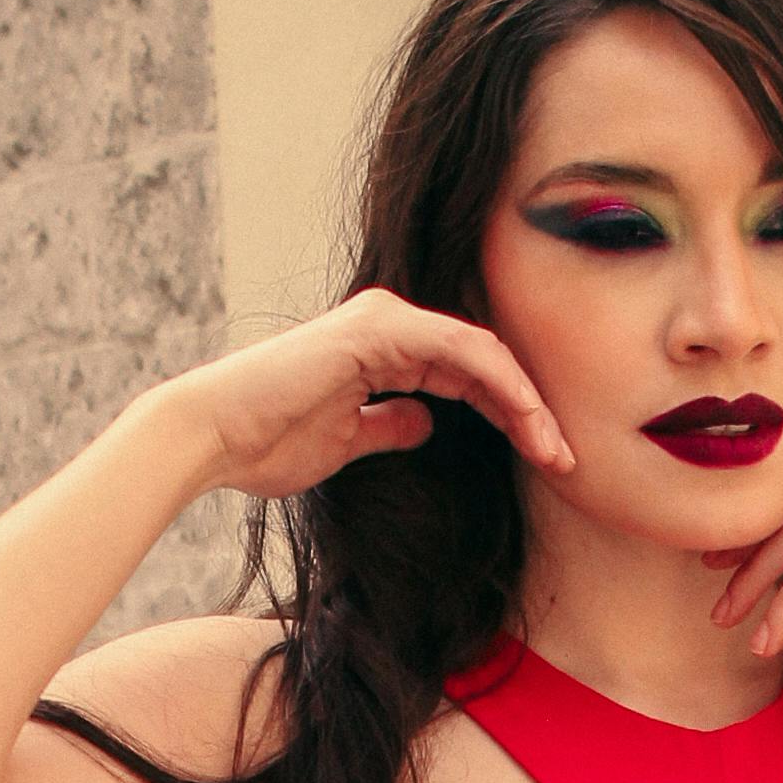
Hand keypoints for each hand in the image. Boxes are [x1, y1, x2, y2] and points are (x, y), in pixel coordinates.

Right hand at [170, 290, 576, 502]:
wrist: (214, 435)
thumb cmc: (267, 443)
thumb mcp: (347, 444)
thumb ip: (390, 427)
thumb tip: (427, 425)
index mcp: (384, 349)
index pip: (467, 377)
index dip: (510, 417)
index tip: (544, 462)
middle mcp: (390, 325)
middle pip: (484, 362)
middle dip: (531, 412)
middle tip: (568, 460)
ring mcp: (386, 320)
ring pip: (482, 353)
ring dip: (526, 402)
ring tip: (557, 451)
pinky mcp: (380, 329)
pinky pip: (460, 349)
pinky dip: (499, 382)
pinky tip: (527, 417)